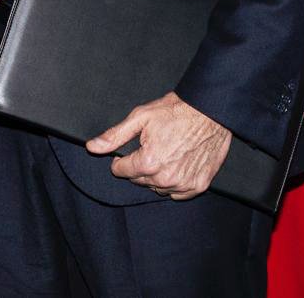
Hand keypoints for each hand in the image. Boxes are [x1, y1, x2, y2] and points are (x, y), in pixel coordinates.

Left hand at [86, 91, 230, 200]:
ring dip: (157, 175)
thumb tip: (92, 147)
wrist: (211, 111)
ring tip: (166, 153)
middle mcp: (165, 179)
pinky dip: (175, 182)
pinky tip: (178, 164)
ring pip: (157, 187)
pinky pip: (178, 193)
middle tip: (151, 146)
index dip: (121, 159)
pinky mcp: (198, 185)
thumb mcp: (141, 117)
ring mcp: (183, 184)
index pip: (121, 171)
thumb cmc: (177, 111)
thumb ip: (115, 135)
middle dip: (140, 166)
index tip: (130, 149)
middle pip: (139, 180)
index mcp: (148, 163)